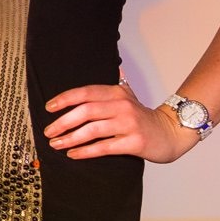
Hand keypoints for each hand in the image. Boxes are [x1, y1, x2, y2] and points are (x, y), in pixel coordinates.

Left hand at [45, 81, 198, 163]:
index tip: (49, 107)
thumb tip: (113, 66)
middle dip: (62, 122)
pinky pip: (104, 147)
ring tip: (56, 144)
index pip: (85, 92)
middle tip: (48, 131)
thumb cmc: (143, 117)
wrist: (171, 133)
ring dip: (70, 138)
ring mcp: (129, 124)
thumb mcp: (129, 95)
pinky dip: (85, 151)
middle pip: (85, 112)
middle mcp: (123, 106)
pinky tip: (73, 154)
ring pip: (92, 130)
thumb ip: (115, 83)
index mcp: (117, 93)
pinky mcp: (134, 142)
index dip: (64, 99)